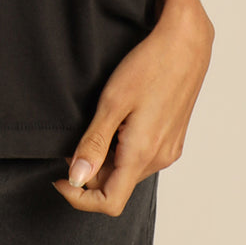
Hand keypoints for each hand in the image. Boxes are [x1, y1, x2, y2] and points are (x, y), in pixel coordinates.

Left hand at [54, 2, 213, 215]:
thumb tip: (76, 178)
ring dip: (107, 159)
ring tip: (98, 124)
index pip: (109, 202)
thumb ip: (94, 144)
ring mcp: (169, 148)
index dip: (79, 197)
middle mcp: (160, 158)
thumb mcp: (112, 102)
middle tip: (73, 139)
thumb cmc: (150, 64)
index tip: (60, 177)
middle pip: (117, 185)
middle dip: (90, 172)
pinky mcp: (173, 137)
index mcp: (142, 154)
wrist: (186, 41)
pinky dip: (123, 148)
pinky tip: (118, 119)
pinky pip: (142, 156)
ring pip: (129, 171)